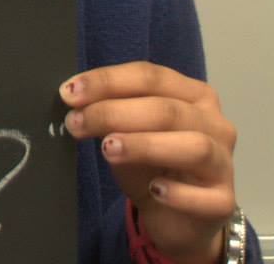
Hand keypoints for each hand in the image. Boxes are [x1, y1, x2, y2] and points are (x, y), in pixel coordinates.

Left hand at [60, 62, 235, 263]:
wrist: (176, 216)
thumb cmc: (150, 163)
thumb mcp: (125, 131)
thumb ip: (109, 113)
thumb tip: (74, 99)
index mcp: (191, 94)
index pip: (149, 76)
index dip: (107, 81)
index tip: (70, 92)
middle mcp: (214, 123)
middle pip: (165, 109)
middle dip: (113, 112)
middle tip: (76, 122)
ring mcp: (224, 163)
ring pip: (192, 146)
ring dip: (144, 145)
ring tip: (107, 149)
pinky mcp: (224, 202)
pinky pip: (205, 197)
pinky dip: (178, 193)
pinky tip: (154, 190)